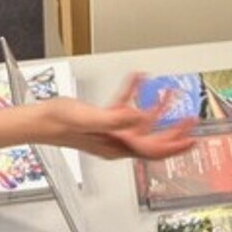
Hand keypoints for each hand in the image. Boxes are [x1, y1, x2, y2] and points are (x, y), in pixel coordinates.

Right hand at [30, 78, 196, 159]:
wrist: (38, 121)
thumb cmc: (58, 123)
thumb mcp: (90, 118)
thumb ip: (116, 119)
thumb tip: (141, 119)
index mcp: (117, 146)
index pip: (153, 151)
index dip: (175, 147)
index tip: (192, 140)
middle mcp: (116, 142)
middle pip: (153, 140)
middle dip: (174, 131)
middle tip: (190, 120)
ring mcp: (111, 133)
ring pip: (141, 125)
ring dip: (157, 109)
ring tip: (168, 94)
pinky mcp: (103, 122)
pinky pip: (124, 109)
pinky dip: (133, 94)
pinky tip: (137, 80)